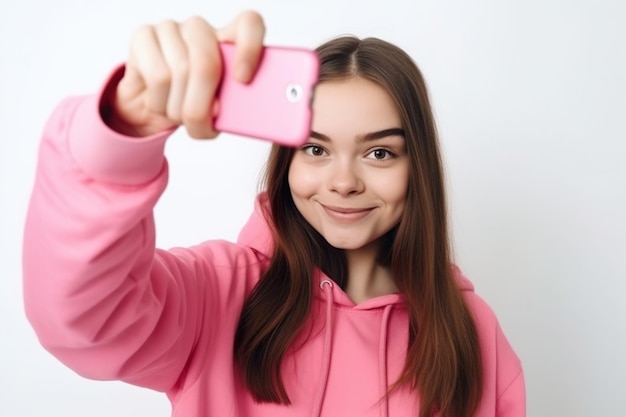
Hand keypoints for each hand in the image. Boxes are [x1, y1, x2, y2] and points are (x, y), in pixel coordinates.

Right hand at [110, 10, 265, 137]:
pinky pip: (157, 76)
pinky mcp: (144, 35)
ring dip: (178, 109)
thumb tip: (218, 109)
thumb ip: (228, 110)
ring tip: (178, 114)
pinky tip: (161, 103)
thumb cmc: (190, 104)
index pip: (249, 24)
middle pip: (206, 63)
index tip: (243, 80)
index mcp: (229, 40)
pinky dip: (160, 103)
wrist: (150, 106)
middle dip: (200, 105)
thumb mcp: (216, 112)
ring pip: (180, 72)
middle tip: (198, 123)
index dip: (249, 49)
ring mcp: (171, 28)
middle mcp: (201, 28)